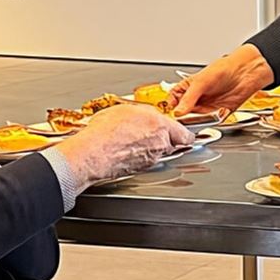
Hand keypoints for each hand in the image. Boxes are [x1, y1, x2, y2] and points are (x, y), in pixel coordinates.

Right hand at [56, 104, 190, 184]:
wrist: (93, 154)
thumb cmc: (106, 132)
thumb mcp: (126, 109)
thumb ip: (145, 112)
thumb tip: (148, 114)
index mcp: (161, 127)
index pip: (185, 135)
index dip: (183, 132)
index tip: (182, 131)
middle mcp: (160, 145)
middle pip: (172, 143)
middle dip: (165, 138)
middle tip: (150, 131)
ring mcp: (151, 160)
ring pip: (158, 153)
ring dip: (150, 147)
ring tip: (132, 138)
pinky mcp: (140, 170)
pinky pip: (145, 160)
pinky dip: (139, 155)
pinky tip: (125, 148)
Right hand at [172, 45, 273, 115]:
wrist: (246, 72)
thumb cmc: (224, 69)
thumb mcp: (201, 82)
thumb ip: (189, 98)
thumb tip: (178, 112)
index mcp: (187, 88)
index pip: (173, 101)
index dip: (171, 109)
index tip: (172, 114)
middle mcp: (196, 99)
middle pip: (184, 114)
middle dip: (186, 118)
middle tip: (187, 119)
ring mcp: (207, 107)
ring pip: (198, 120)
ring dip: (202, 120)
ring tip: (207, 113)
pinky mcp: (219, 114)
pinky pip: (213, 122)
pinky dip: (216, 119)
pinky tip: (220, 110)